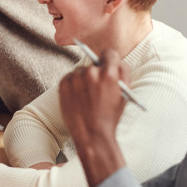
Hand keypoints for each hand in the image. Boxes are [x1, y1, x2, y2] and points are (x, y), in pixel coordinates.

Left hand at [58, 49, 128, 186]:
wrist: (91, 133)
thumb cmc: (110, 116)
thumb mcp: (124, 94)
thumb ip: (123, 74)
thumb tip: (117, 61)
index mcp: (109, 74)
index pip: (109, 53)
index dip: (109, 59)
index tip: (107, 64)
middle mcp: (91, 73)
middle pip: (94, 63)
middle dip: (96, 72)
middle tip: (96, 87)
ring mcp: (75, 78)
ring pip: (80, 71)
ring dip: (83, 79)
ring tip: (86, 96)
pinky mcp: (63, 84)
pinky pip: (69, 77)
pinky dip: (72, 84)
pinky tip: (77, 97)